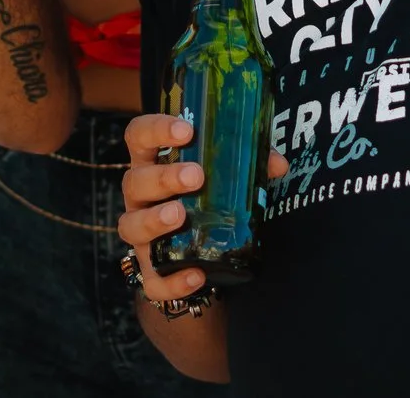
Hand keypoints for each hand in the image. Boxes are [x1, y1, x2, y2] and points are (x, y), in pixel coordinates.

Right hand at [117, 112, 287, 307]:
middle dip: (162, 178)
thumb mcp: (225, 176)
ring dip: (154, 220)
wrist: (200, 251)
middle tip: (194, 176)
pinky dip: (171, 281)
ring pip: (131, 226)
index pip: (138, 136)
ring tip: (179, 215)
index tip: (186, 130)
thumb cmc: (207, 197)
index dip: (155, 129)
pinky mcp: (150, 271)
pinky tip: (195, 275)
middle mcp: (140, 197)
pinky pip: (152, 281)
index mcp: (154, 163)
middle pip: (135, 181)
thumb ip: (251, 164)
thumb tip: (278, 165)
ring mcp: (140, 234)